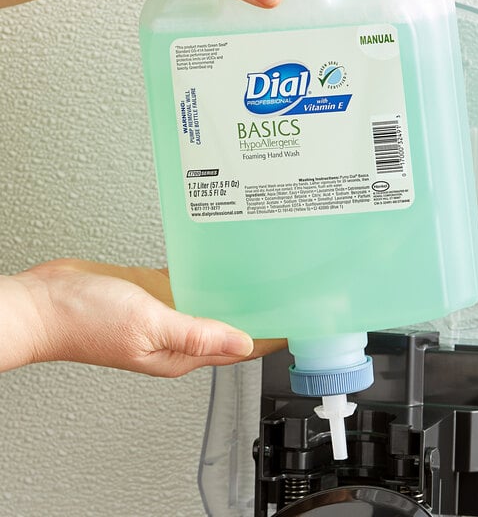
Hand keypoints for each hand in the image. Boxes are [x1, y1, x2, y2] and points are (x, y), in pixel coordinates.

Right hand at [1, 259, 284, 376]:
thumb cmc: (85, 322)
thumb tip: (242, 343)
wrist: (45, 302)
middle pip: (229, 325)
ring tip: (261, 273)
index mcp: (182, 354)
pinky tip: (219, 261)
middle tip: (285, 290)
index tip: (294, 322)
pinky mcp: (154, 291)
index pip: (238, 349)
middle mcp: (179, 335)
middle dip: (257, 312)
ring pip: (211, 302)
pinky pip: (189, 283)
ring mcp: (167, 312)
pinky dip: (206, 275)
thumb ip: (197, 335)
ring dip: (233, 292)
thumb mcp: (150, 326)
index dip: (268, 337)